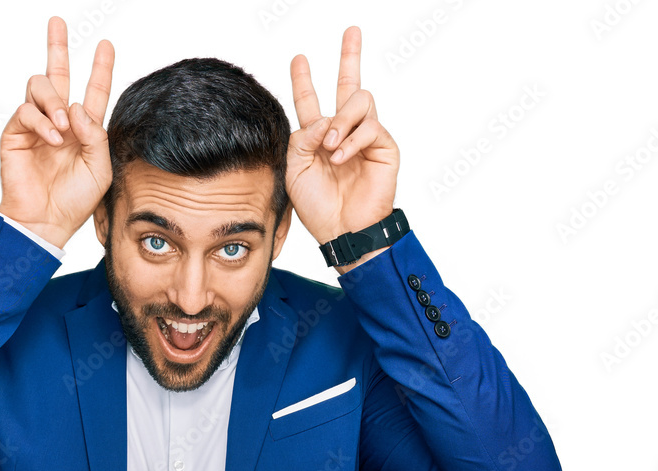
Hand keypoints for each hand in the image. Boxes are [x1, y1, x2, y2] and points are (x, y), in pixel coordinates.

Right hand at [0, 16, 114, 248]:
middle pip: (57, 74)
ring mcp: (36, 126)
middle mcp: (59, 122)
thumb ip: (96, 136)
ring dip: (54, 100)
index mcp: (83, 131)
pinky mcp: (15, 133)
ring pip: (40, 86)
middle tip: (58, 22)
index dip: (100, 69)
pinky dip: (42, 121)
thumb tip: (77, 107)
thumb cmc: (75, 202)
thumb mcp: (100, 169)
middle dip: (57, 47)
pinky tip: (52, 138)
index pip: (92, 93)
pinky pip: (26, 110)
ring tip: (63, 127)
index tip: (106, 46)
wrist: (46, 222)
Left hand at [286, 27, 398, 256]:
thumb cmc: (317, 206)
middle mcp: (344, 132)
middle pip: (349, 85)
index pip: (311, 101)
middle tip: (351, 31)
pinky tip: (340, 158)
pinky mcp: (384, 147)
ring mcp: (366, 138)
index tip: (298, 59)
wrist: (341, 231)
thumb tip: (322, 118)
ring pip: (360, 100)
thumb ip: (301, 137)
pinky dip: (351, 140)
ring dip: (341, 120)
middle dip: (350, 56)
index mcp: (318, 137)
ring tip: (329, 147)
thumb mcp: (294, 169)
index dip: (304, 81)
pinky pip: (370, 126)